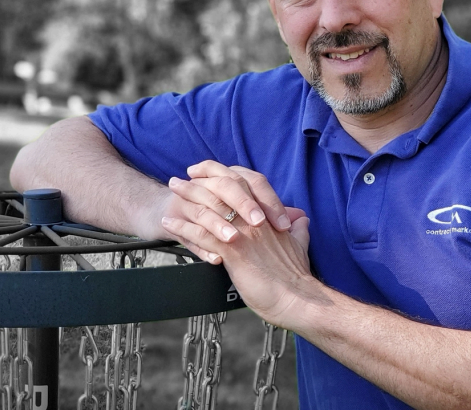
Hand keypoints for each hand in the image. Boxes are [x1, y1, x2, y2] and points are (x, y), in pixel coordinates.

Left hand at [160, 165, 318, 325]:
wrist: (295, 298)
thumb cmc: (294, 277)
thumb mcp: (299, 245)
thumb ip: (298, 230)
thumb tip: (300, 221)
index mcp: (267, 214)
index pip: (242, 182)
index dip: (221, 174)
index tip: (205, 173)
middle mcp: (254, 218)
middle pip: (222, 189)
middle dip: (197, 182)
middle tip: (179, 181)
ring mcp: (243, 233)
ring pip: (209, 208)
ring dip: (186, 200)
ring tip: (170, 196)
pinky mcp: (233, 251)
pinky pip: (201, 235)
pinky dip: (182, 228)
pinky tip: (169, 224)